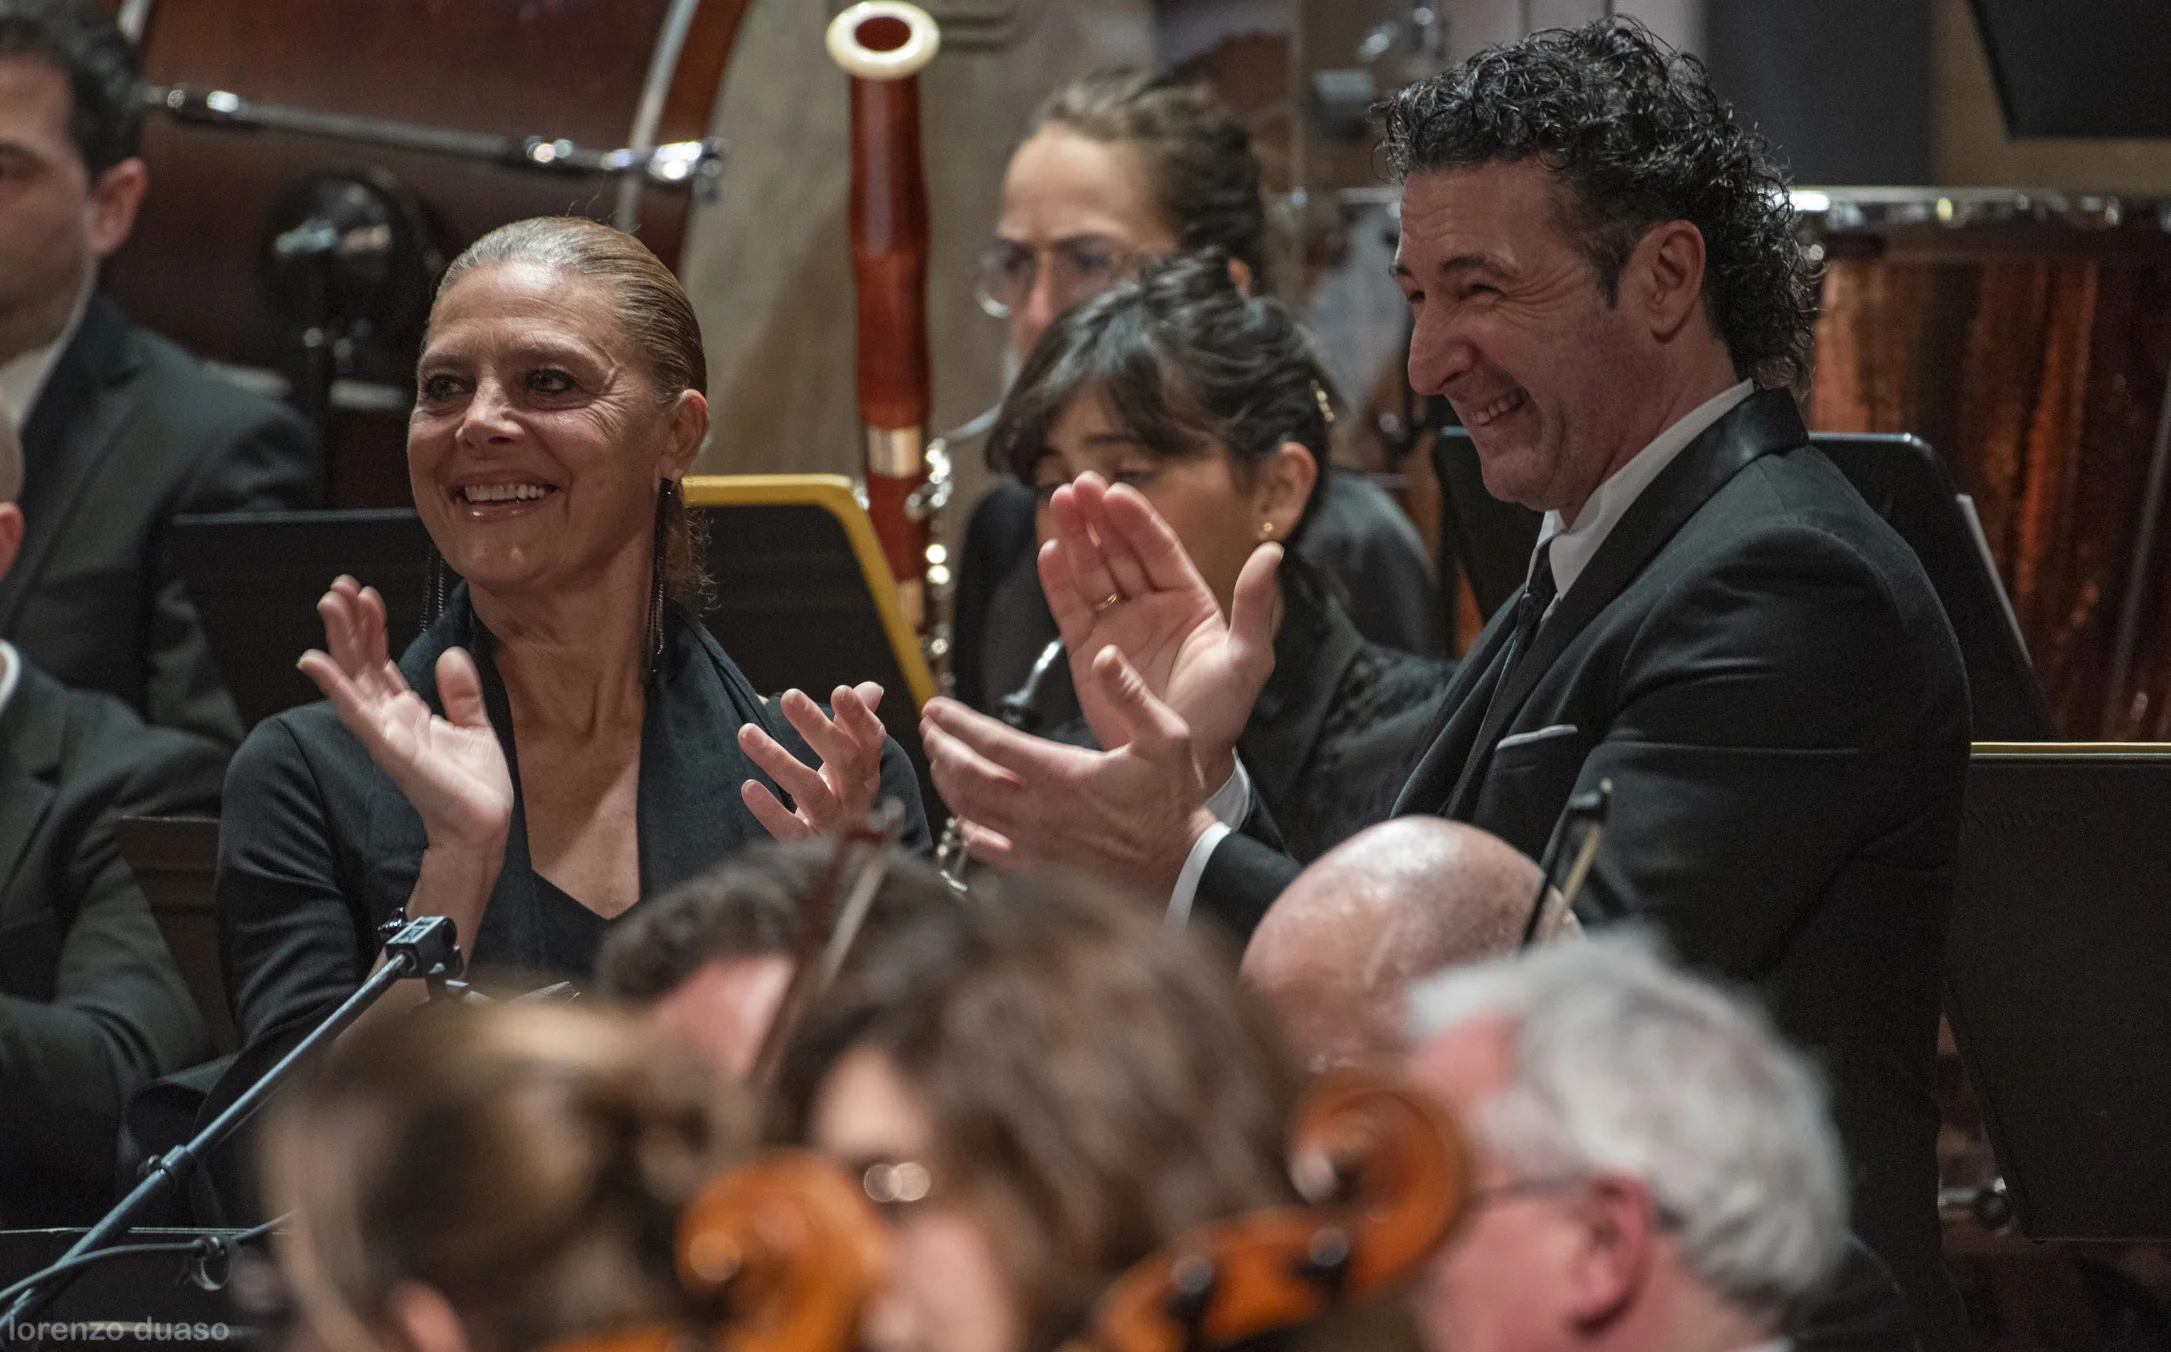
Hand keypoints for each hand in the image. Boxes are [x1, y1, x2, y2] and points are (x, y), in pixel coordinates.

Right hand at [298, 576, 511, 939]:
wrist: (484, 826)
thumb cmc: (476, 786)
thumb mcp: (474, 727)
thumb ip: (459, 693)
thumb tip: (450, 653)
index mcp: (406, 713)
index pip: (380, 661)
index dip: (371, 627)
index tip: (365, 593)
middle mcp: (388, 720)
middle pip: (360, 663)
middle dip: (349, 624)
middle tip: (337, 587)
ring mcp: (384, 734)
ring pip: (353, 678)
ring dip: (339, 641)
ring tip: (328, 603)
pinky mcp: (389, 749)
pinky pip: (356, 713)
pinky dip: (336, 686)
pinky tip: (316, 661)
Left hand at [739, 682, 888, 838]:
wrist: (842, 860)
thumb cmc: (841, 798)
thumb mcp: (851, 763)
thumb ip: (855, 725)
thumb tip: (871, 688)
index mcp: (867, 772)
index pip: (870, 740)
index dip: (859, 716)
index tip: (840, 691)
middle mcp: (856, 797)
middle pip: (843, 759)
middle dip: (817, 726)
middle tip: (788, 696)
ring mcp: (833, 823)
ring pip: (811, 790)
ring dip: (778, 760)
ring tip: (746, 732)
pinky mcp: (809, 845)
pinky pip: (790, 829)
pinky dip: (770, 810)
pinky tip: (749, 787)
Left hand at [923, 645, 1218, 898]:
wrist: (1182, 867)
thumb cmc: (1173, 802)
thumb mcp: (1166, 737)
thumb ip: (1131, 694)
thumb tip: (1105, 656)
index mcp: (1065, 775)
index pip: (993, 744)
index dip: (957, 724)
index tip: (935, 707)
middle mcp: (1042, 811)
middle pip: (969, 778)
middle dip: (941, 750)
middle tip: (929, 729)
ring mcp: (1037, 844)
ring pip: (971, 813)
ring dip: (948, 784)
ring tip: (939, 761)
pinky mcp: (1041, 867)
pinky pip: (988, 850)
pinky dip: (966, 830)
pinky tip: (962, 817)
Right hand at [1042, 473, 1278, 778]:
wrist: (1185, 764)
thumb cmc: (1222, 714)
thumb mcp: (1248, 660)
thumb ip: (1255, 606)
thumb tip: (1273, 553)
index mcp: (1189, 600)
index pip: (1158, 548)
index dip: (1137, 519)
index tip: (1116, 492)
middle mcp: (1150, 605)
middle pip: (1119, 551)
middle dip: (1099, 517)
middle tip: (1079, 486)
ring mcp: (1117, 627)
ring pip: (1091, 572)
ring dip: (1075, 538)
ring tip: (1059, 504)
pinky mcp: (1088, 652)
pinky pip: (1071, 609)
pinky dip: (1058, 582)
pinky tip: (1049, 552)